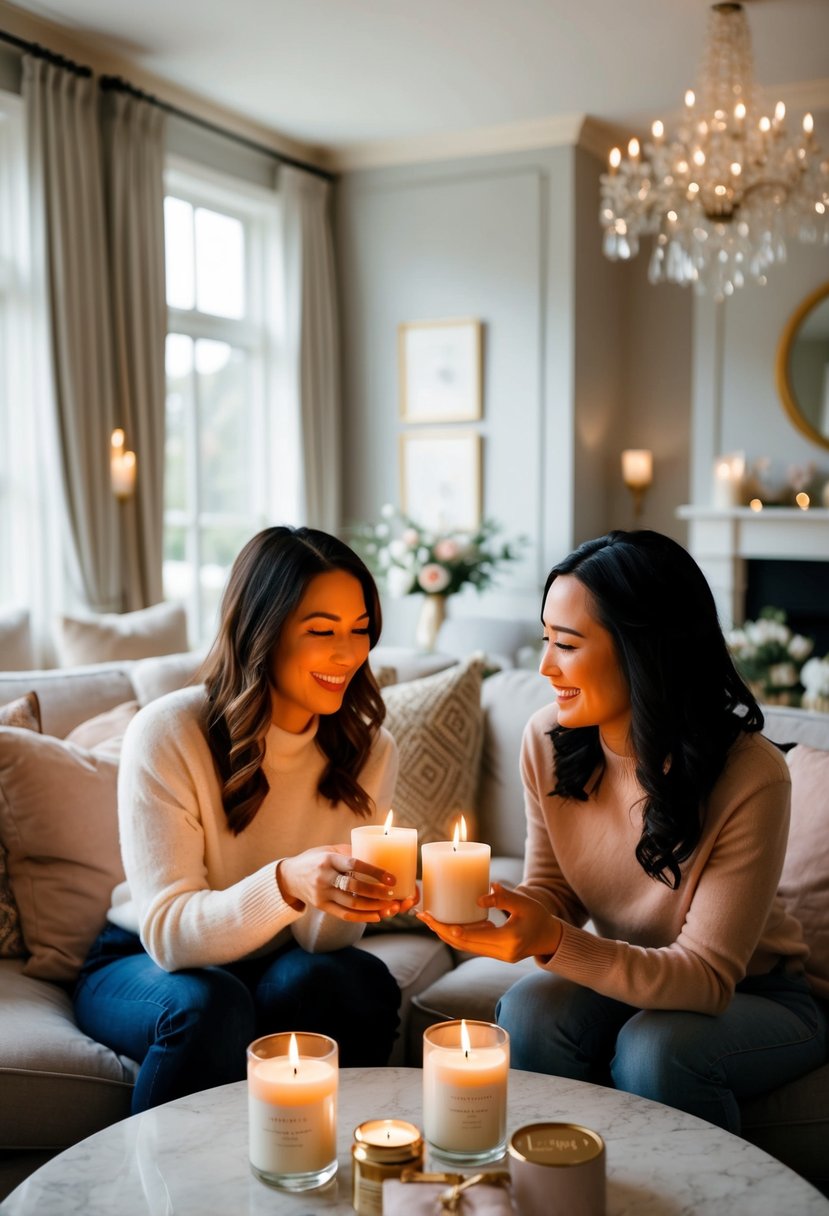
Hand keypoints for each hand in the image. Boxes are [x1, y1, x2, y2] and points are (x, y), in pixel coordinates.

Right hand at [277, 844, 418, 922]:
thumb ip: (350, 853)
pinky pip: (344, 915)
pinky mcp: (321, 906)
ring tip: (388, 906)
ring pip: (351, 903)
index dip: (374, 872)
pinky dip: (362, 917)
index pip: (354, 864)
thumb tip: (377, 854)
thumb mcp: (329, 850)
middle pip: (354, 887)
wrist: (290, 876)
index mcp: (328, 859)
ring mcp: (321, 893)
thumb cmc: (315, 859)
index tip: (391, 878)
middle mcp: (323, 877)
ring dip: (373, 906)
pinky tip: (376, 916)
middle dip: (376, 892)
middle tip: (392, 893)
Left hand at [416, 882, 562, 961]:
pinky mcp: (495, 953)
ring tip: (429, 919)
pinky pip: (472, 945)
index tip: (436, 921)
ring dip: (446, 934)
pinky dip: (458, 935)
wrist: (550, 937)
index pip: (476, 938)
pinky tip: (446, 923)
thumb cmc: (539, 916)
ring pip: (466, 946)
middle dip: (442, 931)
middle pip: (465, 944)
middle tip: (424, 916)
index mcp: (509, 940)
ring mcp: (498, 956)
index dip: (454, 930)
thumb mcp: (524, 903)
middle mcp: (501, 952)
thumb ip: (503, 898)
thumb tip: (481, 897)